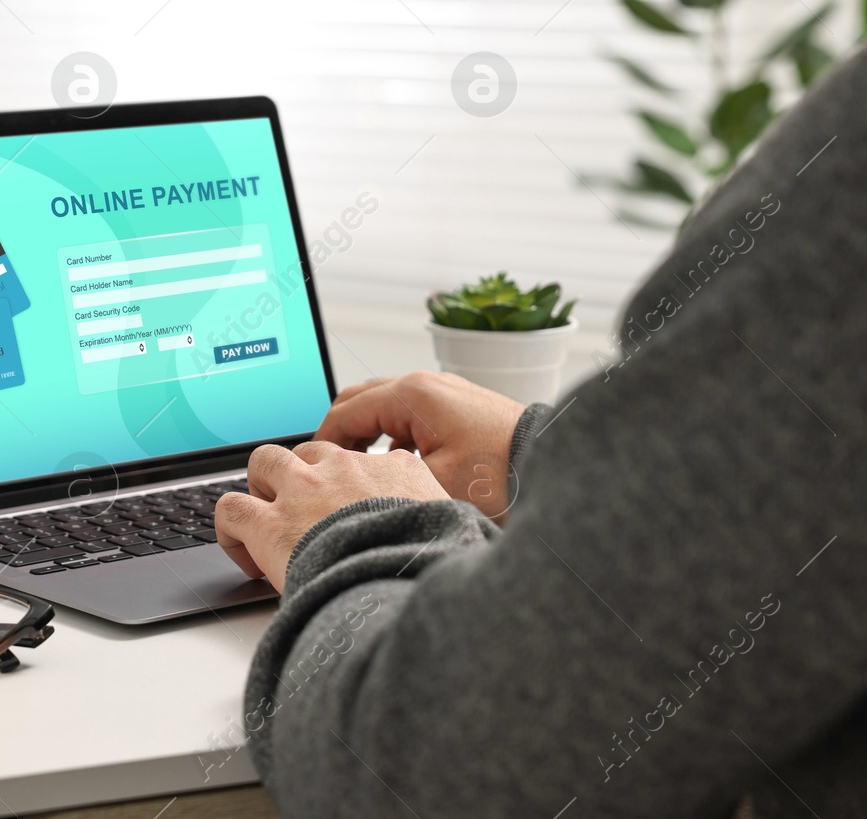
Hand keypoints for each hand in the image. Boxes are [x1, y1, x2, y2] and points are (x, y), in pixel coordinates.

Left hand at [214, 441, 448, 592]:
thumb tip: (469, 539)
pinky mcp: (268, 521)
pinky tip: (239, 550)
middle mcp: (344, 469)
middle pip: (311, 451)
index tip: (347, 508)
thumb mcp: (459, 534)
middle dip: (302, 473)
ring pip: (264, 462)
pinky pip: (230, 508)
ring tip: (262, 515)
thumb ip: (451, 526)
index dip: (350, 484)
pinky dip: (229, 527)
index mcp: (395, 470)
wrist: (400, 578)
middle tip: (301, 507)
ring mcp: (302, 490)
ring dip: (261, 485)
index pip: (364, 462)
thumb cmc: (433, 562)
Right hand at [315, 371, 525, 519]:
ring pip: (385, 407)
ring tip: (358, 472)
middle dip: (339, 433)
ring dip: (366, 434)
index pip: (345, 412)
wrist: (554, 464)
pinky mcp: (458, 407)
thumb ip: (381, 477)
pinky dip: (392, 436)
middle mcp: (425, 384)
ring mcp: (443, 393)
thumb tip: (349, 483)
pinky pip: (411, 415)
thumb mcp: (431, 482)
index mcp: (411, 394)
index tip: (312, 468)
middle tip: (328, 468)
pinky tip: (395, 467)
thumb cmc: (501, 473)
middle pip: (360, 400)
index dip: (323, 442)